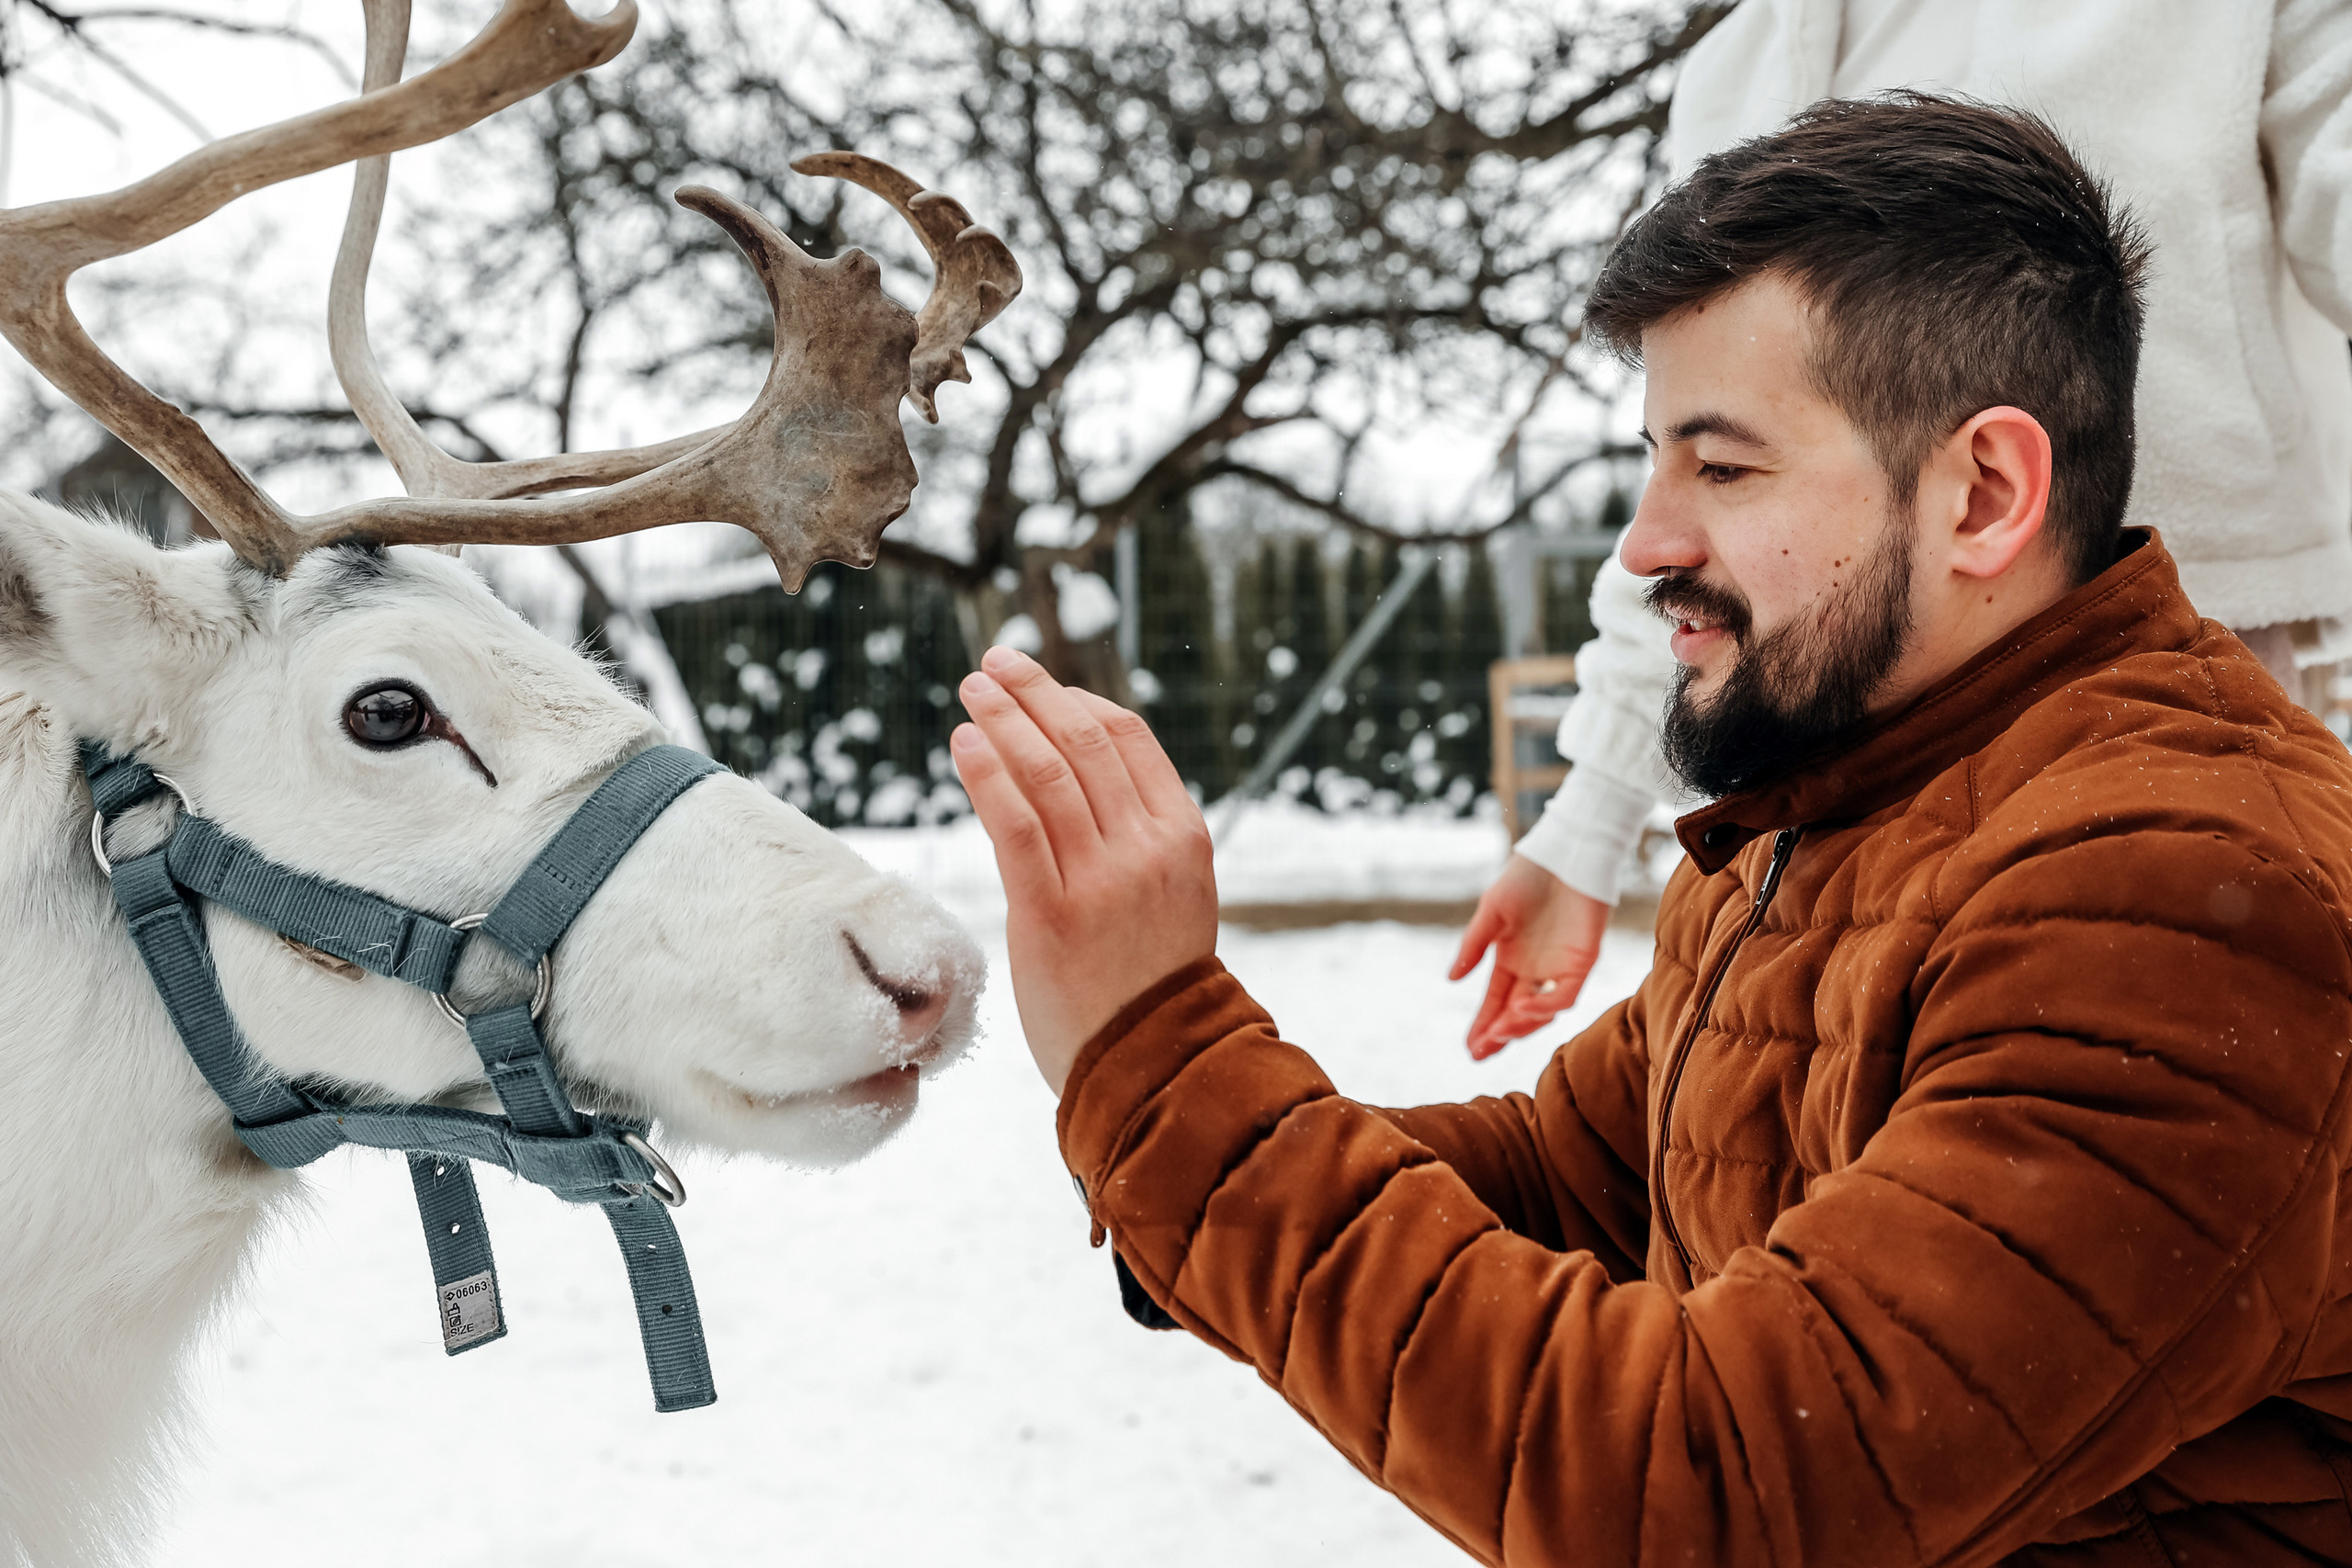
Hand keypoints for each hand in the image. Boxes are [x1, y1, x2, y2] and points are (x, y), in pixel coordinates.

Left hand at [951, 647, 1218, 1095]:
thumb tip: (1079, 775)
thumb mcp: (1171, 893)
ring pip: (1046, 773)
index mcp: (1183, 834)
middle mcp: (1148, 847)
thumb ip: (1138, 835)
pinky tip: (963, 744)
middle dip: (1033, 693)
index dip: (1076, 698)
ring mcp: (1102, 880)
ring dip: (1003, 721)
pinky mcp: (1052, 914)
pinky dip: (987, 775)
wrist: (1153, 1065)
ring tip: (971, 691)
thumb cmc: (1150, 982)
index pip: (1128, 737)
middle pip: (1083, 741)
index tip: (1038, 685)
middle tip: (993, 665)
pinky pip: (1015, 826)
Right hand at [1449, 854, 1608, 1059]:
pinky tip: (1522, 1006)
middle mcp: (1535, 971)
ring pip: (1541, 1012)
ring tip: (1499, 1032)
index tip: (1469, 1048)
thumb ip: (1473, 946)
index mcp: (1511, 961)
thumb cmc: (1527, 878)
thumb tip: (1451, 979)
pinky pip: (1564, 995)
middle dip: (1499, 1036)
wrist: (1564, 854)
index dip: (1483, 1026)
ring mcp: (1559, 969)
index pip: (1495, 1003)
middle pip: (1516, 1015)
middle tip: (1481, 1052)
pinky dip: (1545, 1006)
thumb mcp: (1491, 912)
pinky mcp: (1582, 962)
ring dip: (1520, 1025)